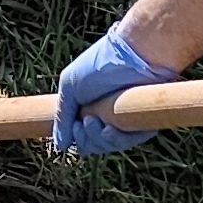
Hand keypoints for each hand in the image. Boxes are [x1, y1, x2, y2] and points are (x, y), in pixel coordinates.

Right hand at [52, 22, 167, 155]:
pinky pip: (128, 142)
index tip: (73, 127)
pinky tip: (108, 129)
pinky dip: (115, 140)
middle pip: (93, 144)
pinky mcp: (142, 122)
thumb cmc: (98, 65)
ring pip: (109, 146)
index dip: (75, 137)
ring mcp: (125, 119)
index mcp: (89, 105)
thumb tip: (59, 146)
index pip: (81, 135)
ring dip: (98, 139)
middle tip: (84, 123)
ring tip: (93, 121)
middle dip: (85, 140)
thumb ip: (62, 117)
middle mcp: (107, 114)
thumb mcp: (70, 88)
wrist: (129, 56)